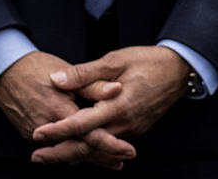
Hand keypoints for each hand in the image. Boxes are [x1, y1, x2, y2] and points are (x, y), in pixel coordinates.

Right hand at [0, 51, 135, 167]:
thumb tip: (116, 89)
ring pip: (67, 150)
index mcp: (60, 112)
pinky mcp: (31, 134)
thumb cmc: (37, 68)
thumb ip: (93, 85)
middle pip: (79, 150)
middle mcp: (47, 129)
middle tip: (123, 158)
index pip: (89, 135)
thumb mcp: (68, 73)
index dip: (110, 144)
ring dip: (89, 156)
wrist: (5, 72)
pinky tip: (85, 152)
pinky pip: (56, 146)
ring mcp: (36, 134)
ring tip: (111, 160)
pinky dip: (72, 150)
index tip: (127, 149)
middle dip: (102, 157)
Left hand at [29, 45, 192, 164]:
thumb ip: (85, 73)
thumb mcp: (116, 60)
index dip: (57, 131)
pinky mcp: (136, 129)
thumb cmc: (149, 61)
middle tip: (36, 157)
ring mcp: (132, 130)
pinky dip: (92, 149)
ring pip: (98, 148)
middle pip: (87, 146)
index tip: (37, 134)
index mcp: (117, 106)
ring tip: (51, 156)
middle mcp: (124, 124)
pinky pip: (110, 145)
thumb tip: (57, 80)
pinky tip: (79, 150)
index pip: (81, 125)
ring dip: (74, 153)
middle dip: (60, 154)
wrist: (181, 70)